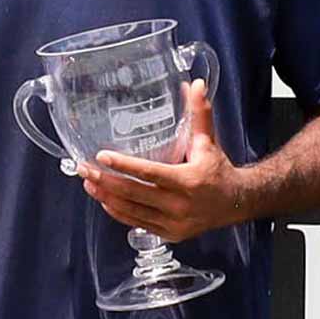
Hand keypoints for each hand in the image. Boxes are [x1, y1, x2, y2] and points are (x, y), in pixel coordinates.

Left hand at [81, 78, 250, 241]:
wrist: (236, 202)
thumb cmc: (218, 169)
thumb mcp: (208, 141)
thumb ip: (199, 113)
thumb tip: (196, 85)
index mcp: (188, 180)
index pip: (150, 173)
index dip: (124, 166)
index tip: (101, 156)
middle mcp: (180, 205)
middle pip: (134, 194)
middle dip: (105, 181)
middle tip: (84, 169)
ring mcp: (174, 222)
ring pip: (132, 211)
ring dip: (106, 197)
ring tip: (88, 183)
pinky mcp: (170, 233)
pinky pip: (137, 223)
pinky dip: (119, 212)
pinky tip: (105, 200)